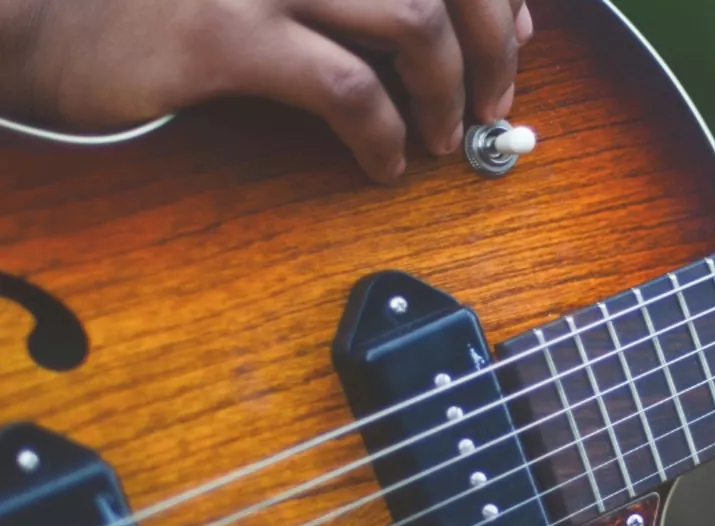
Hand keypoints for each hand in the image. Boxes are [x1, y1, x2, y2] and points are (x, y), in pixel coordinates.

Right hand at [0, 0, 533, 182]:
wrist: (29, 10)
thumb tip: (468, 18)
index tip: (512, 40)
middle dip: (493, 44)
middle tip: (495, 103)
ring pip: (413, 20)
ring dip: (449, 91)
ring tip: (444, 138)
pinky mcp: (223, 34)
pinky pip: (346, 88)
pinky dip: (385, 135)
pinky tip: (385, 166)